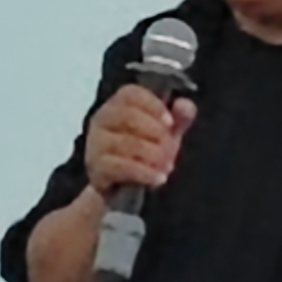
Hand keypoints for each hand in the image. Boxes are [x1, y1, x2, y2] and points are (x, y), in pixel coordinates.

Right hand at [81, 84, 195, 196]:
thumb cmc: (144, 151)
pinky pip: (120, 166)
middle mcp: (102, 119)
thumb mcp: (166, 134)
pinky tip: (159, 178)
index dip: (153, 105)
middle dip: (155, 133)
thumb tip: (185, 105)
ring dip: (153, 155)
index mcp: (118, 104)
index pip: (131, 94)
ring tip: (168, 166)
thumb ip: (179, 118)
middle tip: (172, 149)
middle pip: (127, 115)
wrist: (121, 188)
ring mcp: (95, 143)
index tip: (170, 122)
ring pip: (125, 142)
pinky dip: (144, 173)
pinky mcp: (96, 167)